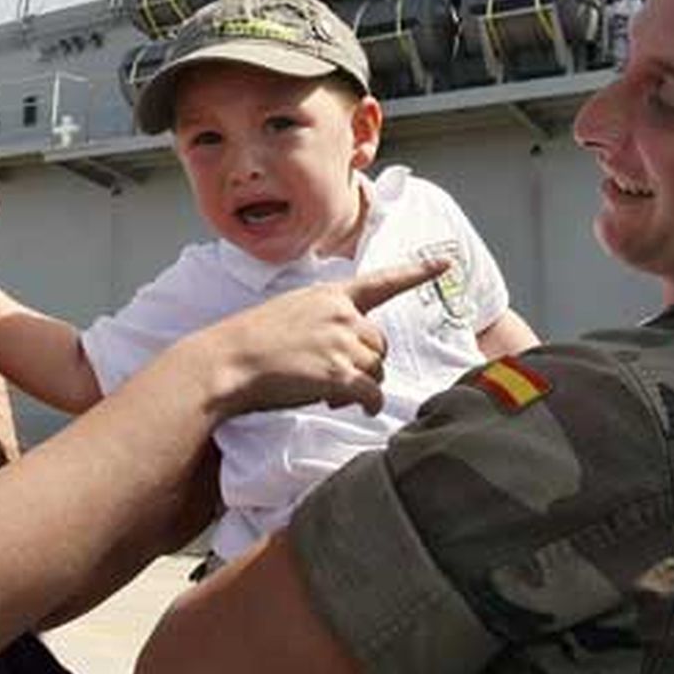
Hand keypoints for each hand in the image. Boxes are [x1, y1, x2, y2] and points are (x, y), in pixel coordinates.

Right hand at [198, 258, 449, 419]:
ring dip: (361, 385)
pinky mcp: (338, 375)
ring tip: (326, 390)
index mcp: (331, 294)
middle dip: (365, 363)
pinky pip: (371, 394)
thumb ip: (325, 319)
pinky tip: (356, 408)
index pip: (383, 281)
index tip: (445, 264)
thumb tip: (348, 349)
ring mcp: (341, 343)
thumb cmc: (252, 340)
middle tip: (336, 377)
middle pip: (380, 344)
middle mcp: (342, 315)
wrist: (229, 361)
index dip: (417, 272)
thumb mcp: (291, 311)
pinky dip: (368, 405)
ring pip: (376, 370)